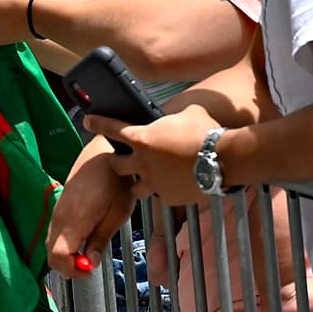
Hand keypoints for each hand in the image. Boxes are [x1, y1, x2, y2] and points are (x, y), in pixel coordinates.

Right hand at [47, 135, 138, 276]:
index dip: (72, 271)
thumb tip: (90, 262)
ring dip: (65, 254)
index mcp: (75, 220)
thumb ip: (100, 240)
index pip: (58, 257)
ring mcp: (57, 210)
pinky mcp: (59, 205)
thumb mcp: (117, 214)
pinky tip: (82, 238)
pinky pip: (54, 231)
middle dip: (67, 266)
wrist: (105, 153)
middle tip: (88, 265)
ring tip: (87, 252)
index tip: (89, 270)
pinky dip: (64, 242)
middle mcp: (60, 216)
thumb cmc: (115, 180)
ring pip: (50, 243)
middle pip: (50, 253)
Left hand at [85, 103, 222, 206]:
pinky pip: (161, 195)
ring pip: (134, 188)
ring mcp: (154, 182)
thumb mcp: (187, 114)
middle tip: (125, 160)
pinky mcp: (168, 197)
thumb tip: (173, 117)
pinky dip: (165, 190)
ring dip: (139, 182)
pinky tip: (175, 185)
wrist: (224, 159)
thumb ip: (172, 117)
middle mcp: (143, 162)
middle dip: (118, 162)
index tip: (88, 121)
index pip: (112, 128)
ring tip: (149, 178)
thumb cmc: (206, 132)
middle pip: (116, 165)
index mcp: (143, 138)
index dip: (98, 123)